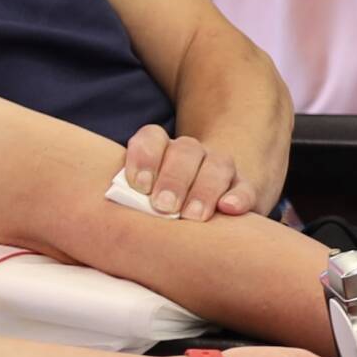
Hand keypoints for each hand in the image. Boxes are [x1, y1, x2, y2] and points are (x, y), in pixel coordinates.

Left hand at [123, 124, 264, 220]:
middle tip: (163, 206)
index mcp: (160, 152)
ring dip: (204, 189)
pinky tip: (229, 209)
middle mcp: (191, 155)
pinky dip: (239, 197)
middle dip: (174, 178)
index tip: (138, 186)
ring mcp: (219, 169)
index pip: (152, 138)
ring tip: (193, 217)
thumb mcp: (138, 202)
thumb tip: (112, 218)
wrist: (197, 212)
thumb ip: (128, 202)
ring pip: (217, 165)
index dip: (144, 157)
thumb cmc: (153, 213)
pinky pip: (244, 188)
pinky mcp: (242, 190)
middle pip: (185, 151)